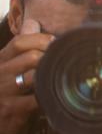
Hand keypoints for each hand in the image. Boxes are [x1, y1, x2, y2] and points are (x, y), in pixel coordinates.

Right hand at [0, 19, 49, 133]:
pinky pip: (37, 99)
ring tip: (60, 81)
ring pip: (35, 74)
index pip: (20, 41)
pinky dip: (50, 97)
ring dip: (52, 77)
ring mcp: (3, 92)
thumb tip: (33, 23)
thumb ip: (21, 48)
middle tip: (63, 65)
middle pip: (31, 56)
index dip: (42, 40)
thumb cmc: (6, 97)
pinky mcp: (11, 110)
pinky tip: (55, 98)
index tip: (56, 44)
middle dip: (51, 59)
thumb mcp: (8, 70)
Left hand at [68, 64, 101, 133]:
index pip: (97, 107)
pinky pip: (70, 132)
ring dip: (78, 113)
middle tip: (93, 97)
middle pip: (81, 111)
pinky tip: (87, 123)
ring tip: (90, 111)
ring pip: (72, 121)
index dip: (93, 93)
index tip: (95, 89)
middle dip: (85, 102)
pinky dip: (76, 125)